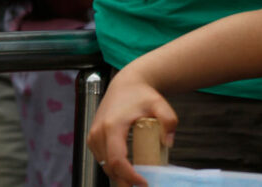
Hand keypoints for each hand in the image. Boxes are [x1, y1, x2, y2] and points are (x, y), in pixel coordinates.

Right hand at [87, 68, 177, 186]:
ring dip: (117, 175)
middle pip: (108, 166)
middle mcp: (98, 131)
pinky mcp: (92, 135)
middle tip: (142, 185)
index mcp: (113, 126)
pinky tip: (124, 170)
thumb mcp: (160, 104)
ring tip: (135, 179)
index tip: (144, 183)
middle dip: (124, 181)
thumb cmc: (142, 95)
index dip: (129, 176)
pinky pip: (100, 158)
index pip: (117, 160)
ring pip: (103, 164)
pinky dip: (111, 167)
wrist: (126, 84)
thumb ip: (169, 121)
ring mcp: (93, 134)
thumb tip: (167, 143)